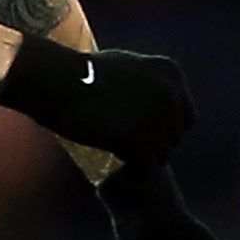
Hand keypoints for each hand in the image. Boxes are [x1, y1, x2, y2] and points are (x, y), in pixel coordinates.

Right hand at [0, 33, 193, 163]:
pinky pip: (144, 168)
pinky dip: (131, 173)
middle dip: (150, 145)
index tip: (138, 135)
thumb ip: (142, 82)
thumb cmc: (75, 72)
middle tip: (122, 149)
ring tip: (115, 159)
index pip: (184, 116)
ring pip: (161, 155)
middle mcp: (171, 93)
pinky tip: (113, 171)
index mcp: (169, 72)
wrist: (55, 80)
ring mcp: (158, 117)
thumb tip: (146, 99)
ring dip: (139, 159)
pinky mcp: (140, 138)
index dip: (162, 130)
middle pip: (174, 137)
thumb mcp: (121, 66)